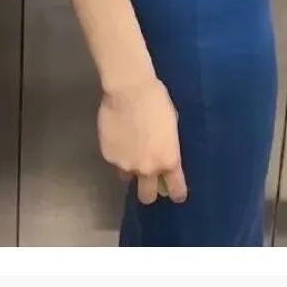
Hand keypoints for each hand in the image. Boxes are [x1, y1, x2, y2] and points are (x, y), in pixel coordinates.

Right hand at [97, 78, 187, 204]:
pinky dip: (118, 153)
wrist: (129, 90)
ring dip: (131, 168)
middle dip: (150, 191)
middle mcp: (147, 169)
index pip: (176, 190)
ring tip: (130, 147)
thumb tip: (162, 153)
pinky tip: (119, 134)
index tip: (176, 193)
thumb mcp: (171, 126)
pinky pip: (115, 161)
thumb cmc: (157, 101)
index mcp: (168, 160)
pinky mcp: (109, 156)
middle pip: (147, 197)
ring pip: (128, 177)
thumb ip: (167, 147)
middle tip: (149, 179)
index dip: (177, 193)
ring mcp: (125, 165)